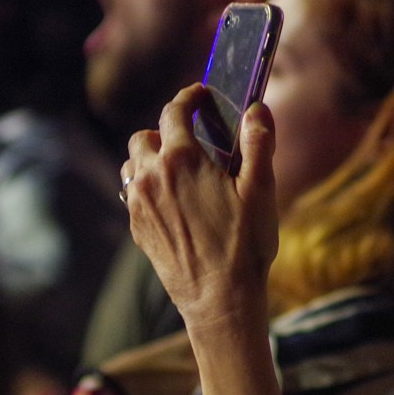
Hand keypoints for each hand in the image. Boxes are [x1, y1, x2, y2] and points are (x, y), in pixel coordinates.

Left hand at [121, 87, 276, 330]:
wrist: (219, 300)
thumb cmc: (244, 245)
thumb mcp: (261, 190)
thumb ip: (259, 143)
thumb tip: (257, 109)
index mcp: (182, 159)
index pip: (175, 111)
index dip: (189, 97)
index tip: (200, 94)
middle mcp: (152, 176)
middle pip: (145, 136)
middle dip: (165, 129)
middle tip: (190, 136)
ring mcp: (139, 204)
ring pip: (132, 165)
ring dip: (150, 157)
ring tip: (176, 167)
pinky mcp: (137, 228)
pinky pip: (132, 194)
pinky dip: (147, 186)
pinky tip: (171, 199)